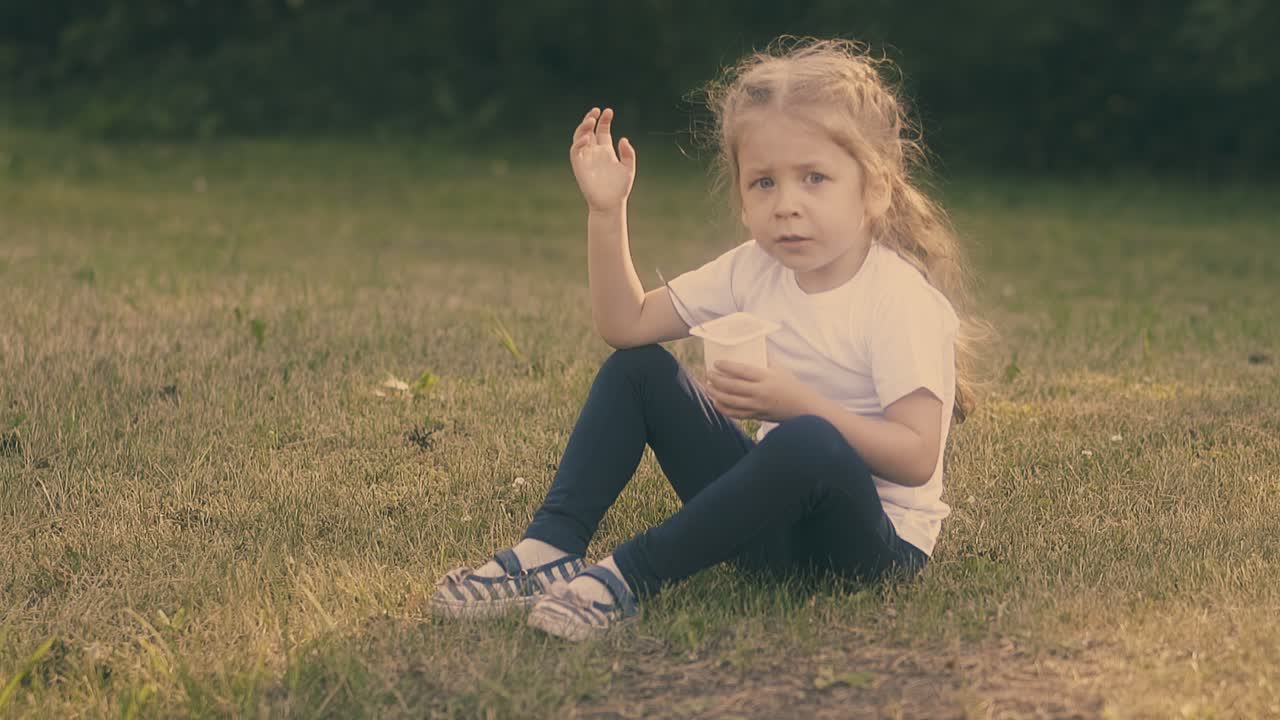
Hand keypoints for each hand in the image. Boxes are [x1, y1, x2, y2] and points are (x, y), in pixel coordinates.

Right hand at [569, 107, 635, 212]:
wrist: (610, 203)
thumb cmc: (619, 188)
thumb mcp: (628, 168)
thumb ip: (628, 153)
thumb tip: (623, 139)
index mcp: (606, 151)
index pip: (603, 130)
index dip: (605, 120)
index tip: (609, 111)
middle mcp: (594, 152)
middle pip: (589, 130)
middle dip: (591, 118)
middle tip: (596, 110)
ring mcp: (585, 158)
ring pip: (580, 137)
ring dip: (583, 127)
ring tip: (591, 120)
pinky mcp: (578, 165)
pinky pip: (575, 150)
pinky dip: (579, 142)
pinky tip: (587, 138)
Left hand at [705, 361, 822, 422]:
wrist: (803, 408)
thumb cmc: (792, 386)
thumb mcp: (780, 369)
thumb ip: (766, 360)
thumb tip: (754, 346)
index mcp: (766, 378)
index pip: (742, 371)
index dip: (727, 367)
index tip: (716, 363)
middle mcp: (760, 392)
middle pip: (732, 386)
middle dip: (716, 380)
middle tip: (708, 374)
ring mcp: (757, 406)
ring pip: (731, 401)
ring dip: (716, 394)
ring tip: (708, 387)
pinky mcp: (757, 415)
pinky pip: (736, 414)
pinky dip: (724, 409)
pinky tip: (716, 403)